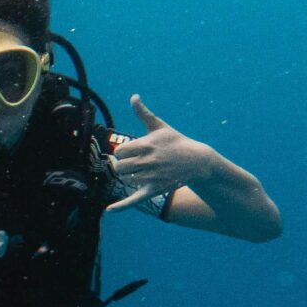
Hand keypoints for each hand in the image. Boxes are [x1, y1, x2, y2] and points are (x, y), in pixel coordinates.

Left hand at [108, 97, 215, 212]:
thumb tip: (133, 97)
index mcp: (147, 145)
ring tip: (143, 172)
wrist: (197, 161)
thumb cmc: (176, 142)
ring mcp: (151, 177)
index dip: (124, 153)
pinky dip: (121, 206)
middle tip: (137, 163)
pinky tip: (109, 210)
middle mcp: (148, 161)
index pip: (120, 152)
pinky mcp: (155, 190)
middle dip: (125, 165)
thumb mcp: (160, 127)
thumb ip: (143, 113)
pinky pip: (134, 200)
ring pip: (126, 180)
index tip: (133, 152)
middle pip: (120, 167)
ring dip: (130, 177)